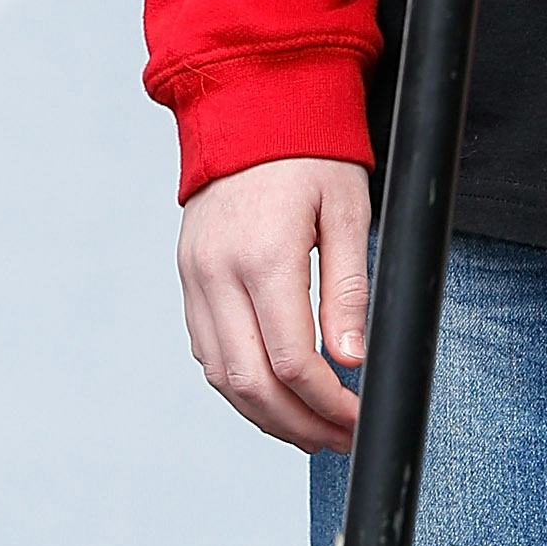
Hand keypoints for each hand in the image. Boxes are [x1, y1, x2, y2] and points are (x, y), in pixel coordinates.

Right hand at [177, 156, 371, 453]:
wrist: (250, 106)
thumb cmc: (312, 153)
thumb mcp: (349, 210)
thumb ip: (349, 287)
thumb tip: (351, 360)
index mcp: (264, 257)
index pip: (293, 361)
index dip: (328, 403)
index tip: (359, 417)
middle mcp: (218, 275)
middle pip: (252, 383)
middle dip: (298, 424)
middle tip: (341, 440)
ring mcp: (195, 278)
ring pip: (221, 377)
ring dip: (265, 415)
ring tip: (312, 431)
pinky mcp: (187, 278)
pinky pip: (206, 350)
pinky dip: (238, 383)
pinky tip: (274, 394)